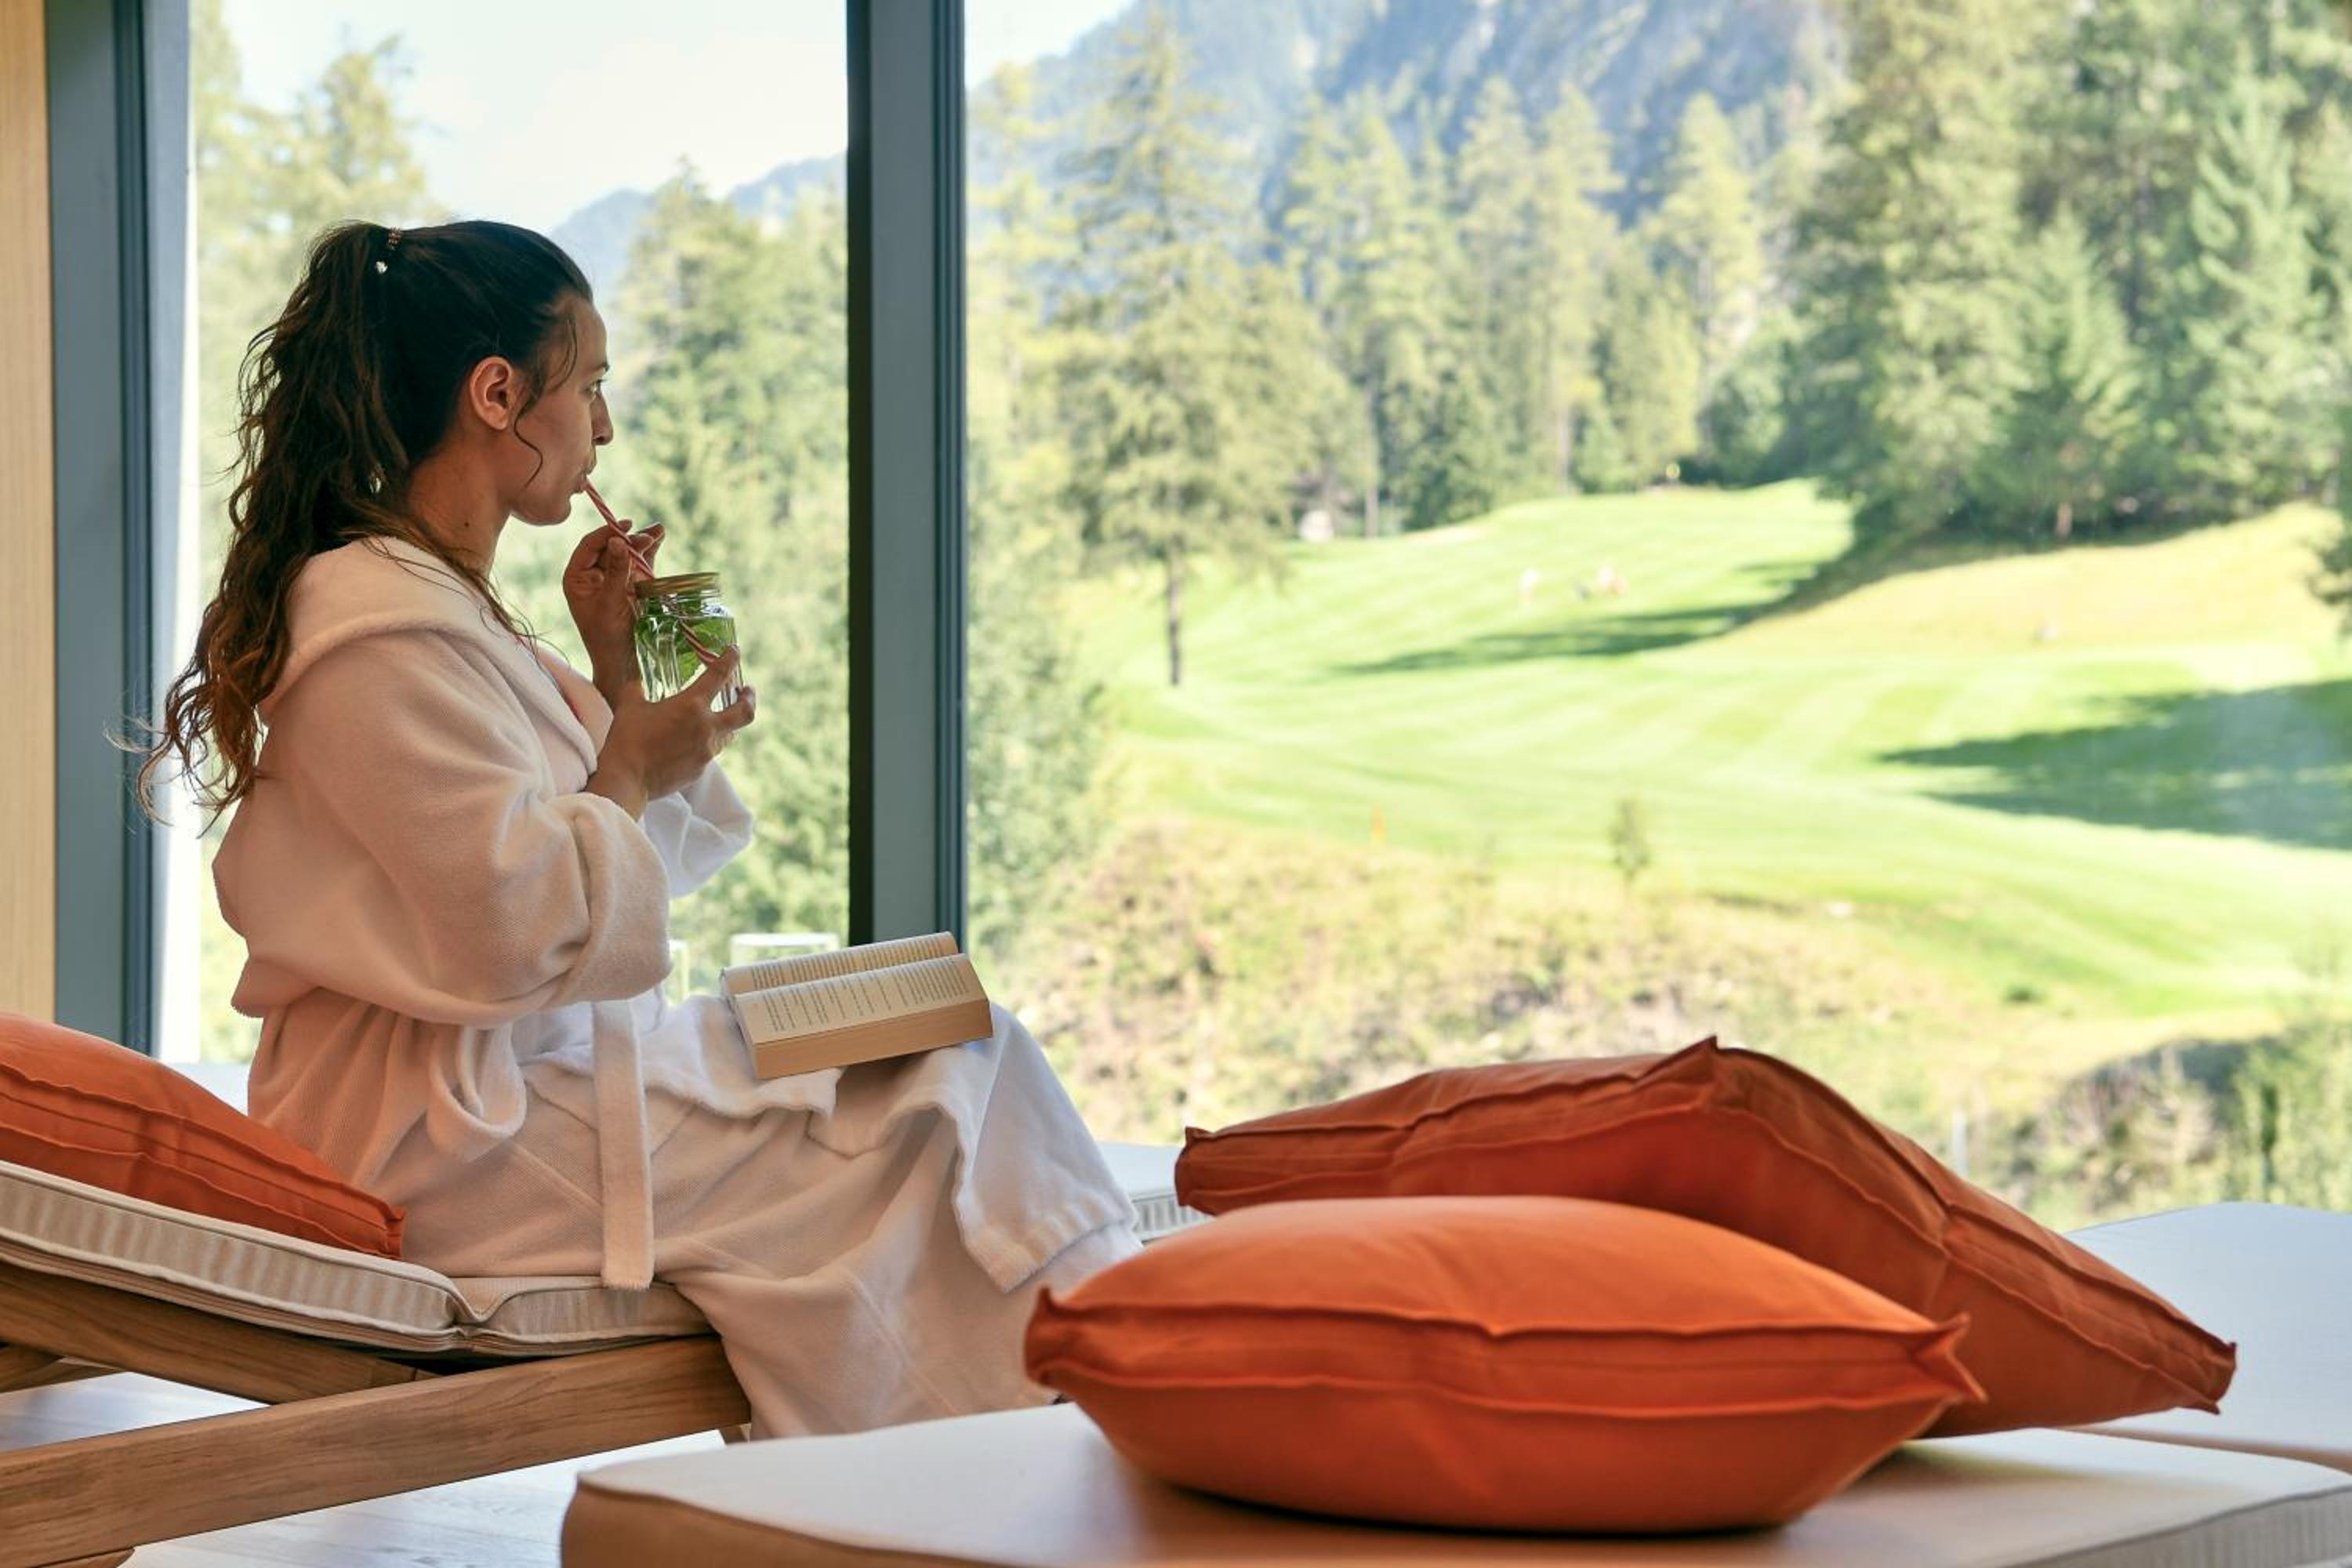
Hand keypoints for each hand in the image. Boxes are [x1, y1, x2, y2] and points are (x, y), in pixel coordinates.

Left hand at [562, 519, 664, 703]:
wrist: (622, 665)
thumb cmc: (608, 638)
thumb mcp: (611, 603)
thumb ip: (616, 571)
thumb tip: (618, 540)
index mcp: (576, 578)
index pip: (589, 546)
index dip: (606, 533)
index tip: (625, 526)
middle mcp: (592, 576)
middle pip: (610, 547)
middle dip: (630, 538)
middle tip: (648, 535)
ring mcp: (612, 581)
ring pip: (626, 554)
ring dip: (642, 542)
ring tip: (659, 531)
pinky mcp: (630, 587)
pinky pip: (638, 565)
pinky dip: (649, 553)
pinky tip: (659, 539)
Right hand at [585, 649, 755, 816]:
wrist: (627, 780)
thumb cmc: (627, 740)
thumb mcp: (629, 706)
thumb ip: (636, 689)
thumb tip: (637, 683)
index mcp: (691, 705)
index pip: (719, 675)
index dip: (730, 659)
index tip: (735, 651)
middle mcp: (707, 728)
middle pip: (744, 712)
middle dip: (749, 698)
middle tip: (748, 691)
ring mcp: (706, 752)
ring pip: (728, 735)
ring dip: (727, 724)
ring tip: (720, 718)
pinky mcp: (700, 770)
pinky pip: (710, 753)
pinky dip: (706, 744)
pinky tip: (692, 744)